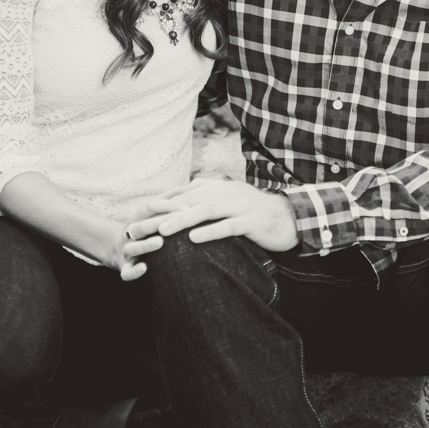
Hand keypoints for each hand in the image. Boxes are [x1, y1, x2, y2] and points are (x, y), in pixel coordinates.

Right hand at [113, 197, 186, 280]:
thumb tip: (188, 186)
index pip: (151, 207)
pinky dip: (134, 271)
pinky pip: (127, 271)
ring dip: (146, 245)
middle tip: (176, 221)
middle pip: (142, 225)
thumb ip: (168, 200)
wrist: (118, 249)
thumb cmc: (144, 228)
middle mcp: (130, 231)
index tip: (188, 208)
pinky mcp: (124, 267)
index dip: (169, 206)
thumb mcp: (151, 213)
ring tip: (160, 243)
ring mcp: (126, 249)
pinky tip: (144, 268)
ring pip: (132, 247)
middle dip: (157, 223)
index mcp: (138, 217)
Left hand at [128, 178, 298, 251]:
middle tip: (141, 226)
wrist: (290, 218)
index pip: (183, 194)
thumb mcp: (228, 201)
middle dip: (162, 213)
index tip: (138, 217)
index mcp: (218, 188)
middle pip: (188, 201)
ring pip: (206, 210)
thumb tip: (179, 200)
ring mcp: (240, 206)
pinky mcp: (252, 221)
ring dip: (182, 220)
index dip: (160, 205)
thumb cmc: (254, 213)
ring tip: (162, 230)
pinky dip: (210, 231)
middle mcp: (227, 192)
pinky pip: (228, 226)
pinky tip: (194, 239)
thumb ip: (206, 198)